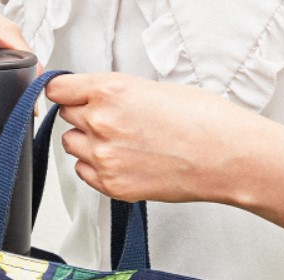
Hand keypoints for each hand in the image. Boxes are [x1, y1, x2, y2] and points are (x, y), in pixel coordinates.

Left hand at [45, 72, 283, 203]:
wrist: (224, 157)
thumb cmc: (202, 120)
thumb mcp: (153, 89)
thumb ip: (117, 95)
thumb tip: (99, 100)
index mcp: (110, 91)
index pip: (59, 89)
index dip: (66, 93)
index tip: (70, 96)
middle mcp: (101, 123)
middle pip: (67, 117)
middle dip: (84, 116)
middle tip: (112, 121)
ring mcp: (104, 157)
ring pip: (72, 146)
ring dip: (87, 143)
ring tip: (120, 144)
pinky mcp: (112, 185)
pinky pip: (84, 173)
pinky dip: (95, 168)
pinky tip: (121, 162)